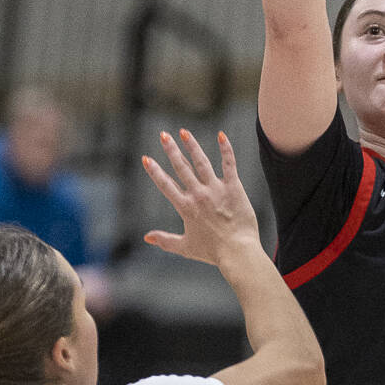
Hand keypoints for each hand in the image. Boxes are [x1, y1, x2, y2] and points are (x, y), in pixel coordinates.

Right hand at [142, 129, 261, 268]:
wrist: (238, 252)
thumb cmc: (212, 252)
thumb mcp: (184, 247)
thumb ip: (165, 240)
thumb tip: (146, 236)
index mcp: (185, 207)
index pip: (166, 185)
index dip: (155, 171)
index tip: (146, 158)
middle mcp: (198, 195)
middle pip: (181, 167)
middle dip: (171, 150)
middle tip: (163, 135)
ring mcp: (216, 189)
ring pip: (201, 162)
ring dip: (192, 145)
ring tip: (184, 132)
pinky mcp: (233, 187)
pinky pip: (229, 164)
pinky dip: (226, 149)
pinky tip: (221, 135)